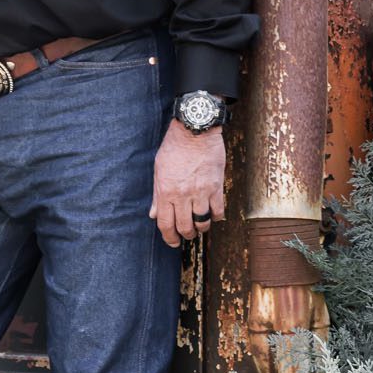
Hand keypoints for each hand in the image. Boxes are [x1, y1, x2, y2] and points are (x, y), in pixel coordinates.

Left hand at [152, 120, 226, 246]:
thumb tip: (154, 214)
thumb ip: (157, 194)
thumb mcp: (159, 169)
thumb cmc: (174, 147)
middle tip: (187, 235)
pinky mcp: (215, 186)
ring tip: (200, 226)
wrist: (195, 130)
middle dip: (186, 235)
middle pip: (184, 226)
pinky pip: (218, 210)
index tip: (173, 242)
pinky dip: (216, 216)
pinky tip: (214, 215)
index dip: (169, 237)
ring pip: (202, 221)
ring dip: (201, 228)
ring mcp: (200, 192)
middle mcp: (182, 195)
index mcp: (165, 192)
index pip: (165, 224)